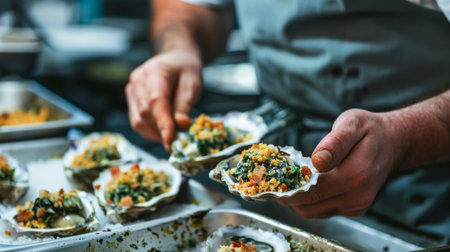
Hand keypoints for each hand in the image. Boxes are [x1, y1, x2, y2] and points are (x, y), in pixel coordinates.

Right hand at [125, 49, 202, 150]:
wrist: (175, 60)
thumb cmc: (185, 70)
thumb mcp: (193, 84)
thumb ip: (185, 105)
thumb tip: (181, 126)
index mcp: (155, 71)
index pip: (156, 101)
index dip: (163, 123)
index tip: (171, 140)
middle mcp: (138, 80)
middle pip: (146, 114)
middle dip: (163, 130)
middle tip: (181, 137)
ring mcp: (132, 90)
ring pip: (139, 122)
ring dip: (156, 133)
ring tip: (173, 134)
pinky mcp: (131, 100)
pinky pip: (137, 122)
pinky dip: (151, 131)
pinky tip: (164, 130)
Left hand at [277, 109, 406, 217]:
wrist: (394, 143)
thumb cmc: (370, 131)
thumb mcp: (351, 124)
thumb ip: (333, 142)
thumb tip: (317, 161)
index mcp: (356, 174)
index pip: (312, 190)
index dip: (288, 188)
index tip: (272, 181)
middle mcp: (358, 196)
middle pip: (309, 206)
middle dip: (289, 195)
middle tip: (275, 180)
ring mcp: (357, 205)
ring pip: (313, 212)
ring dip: (298, 200)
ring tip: (289, 181)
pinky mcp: (355, 209)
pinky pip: (323, 211)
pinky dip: (311, 202)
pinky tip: (307, 184)